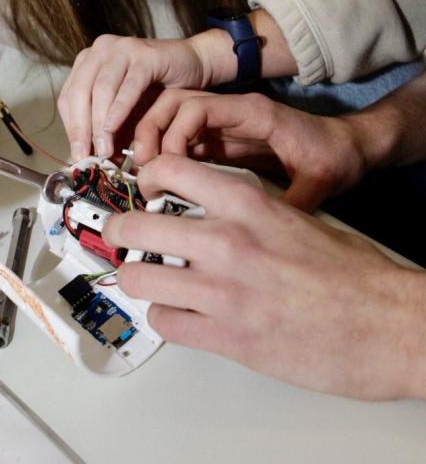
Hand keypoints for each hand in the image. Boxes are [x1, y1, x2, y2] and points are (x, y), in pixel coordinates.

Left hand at [57, 33, 227, 160]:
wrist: (191, 66)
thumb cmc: (155, 91)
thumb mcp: (124, 116)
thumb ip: (104, 133)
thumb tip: (81, 160)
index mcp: (88, 62)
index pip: (67, 98)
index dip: (71, 128)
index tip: (77, 154)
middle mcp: (100, 50)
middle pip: (79, 93)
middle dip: (80, 129)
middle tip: (85, 155)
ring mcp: (122, 48)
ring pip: (101, 89)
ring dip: (100, 123)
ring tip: (103, 149)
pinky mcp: (144, 54)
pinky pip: (128, 85)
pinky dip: (119, 109)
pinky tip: (115, 128)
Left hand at [103, 155, 425, 399]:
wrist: (391, 325)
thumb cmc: (350, 274)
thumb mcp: (294, 219)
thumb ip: (243, 215)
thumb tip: (199, 219)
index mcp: (247, 204)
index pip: (168, 170)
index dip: (145, 180)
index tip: (142, 193)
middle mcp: (226, 242)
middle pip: (132, 228)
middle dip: (118, 234)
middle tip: (121, 240)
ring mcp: (222, 292)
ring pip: (138, 279)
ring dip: (139, 281)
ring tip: (152, 282)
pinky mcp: (227, 338)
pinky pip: (164, 324)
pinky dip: (167, 319)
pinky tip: (182, 316)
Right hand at [133, 91, 368, 211]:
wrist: (351, 147)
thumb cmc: (337, 157)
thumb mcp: (319, 182)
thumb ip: (292, 205)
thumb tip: (264, 239)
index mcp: (254, 113)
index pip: (194, 109)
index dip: (172, 136)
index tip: (165, 168)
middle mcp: (234, 113)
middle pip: (173, 105)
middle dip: (151, 134)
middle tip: (143, 171)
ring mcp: (226, 125)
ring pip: (174, 120)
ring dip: (155, 145)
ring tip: (149, 178)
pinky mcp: (223, 141)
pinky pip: (185, 141)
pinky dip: (169, 159)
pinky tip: (165, 186)